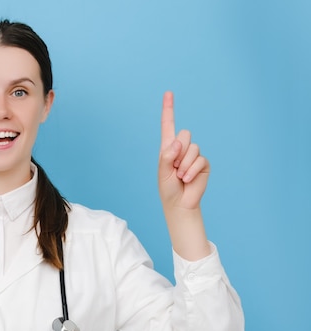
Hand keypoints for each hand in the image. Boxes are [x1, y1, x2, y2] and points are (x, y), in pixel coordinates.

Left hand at [158, 91, 208, 210]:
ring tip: (180, 176)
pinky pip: (200, 159)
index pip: (168, 125)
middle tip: (175, 167)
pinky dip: (191, 170)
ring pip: (193, 147)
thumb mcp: (162, 171)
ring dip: (184, 164)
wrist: (179, 203)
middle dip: (179, 150)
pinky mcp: (203, 163)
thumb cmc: (167, 187)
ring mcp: (194, 155)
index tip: (168, 92)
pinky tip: (187, 179)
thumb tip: (178, 141)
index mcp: (168, 147)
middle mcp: (182, 148)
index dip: (169, 109)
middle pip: (185, 133)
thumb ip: (168, 155)